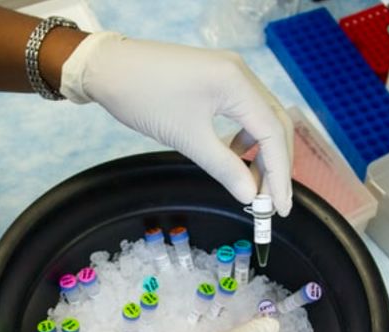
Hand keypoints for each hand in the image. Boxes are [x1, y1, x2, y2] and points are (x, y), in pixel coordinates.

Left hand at [61, 33, 293, 216]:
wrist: (108, 68)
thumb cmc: (143, 98)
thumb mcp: (186, 138)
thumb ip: (224, 167)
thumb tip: (250, 195)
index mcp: (237, 83)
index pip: (274, 133)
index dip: (280, 173)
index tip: (278, 207)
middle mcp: (240, 73)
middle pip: (275, 124)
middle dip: (276, 165)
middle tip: (271, 202)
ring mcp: (230, 73)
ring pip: (261, 118)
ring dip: (261, 152)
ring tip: (251, 183)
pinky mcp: (217, 78)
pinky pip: (244, 110)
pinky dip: (245, 137)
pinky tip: (233, 154)